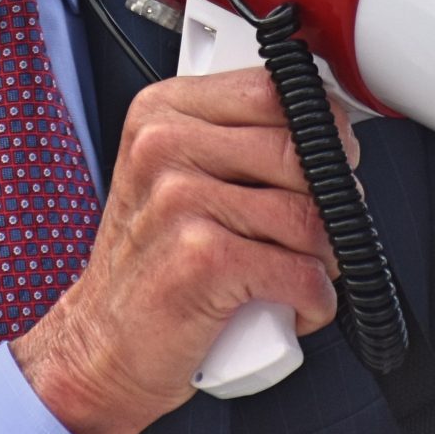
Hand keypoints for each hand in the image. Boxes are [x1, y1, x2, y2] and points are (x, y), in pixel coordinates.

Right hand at [10, 69, 357, 433]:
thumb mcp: (178, 175)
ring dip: (325, 260)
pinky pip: (304, 274)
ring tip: (296, 273)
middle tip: (312, 233)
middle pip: (301, 154)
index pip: (275, 91)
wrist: (103, 342)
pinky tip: (288, 307)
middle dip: (330, 202)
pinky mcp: (202, 259)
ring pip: (311, 218)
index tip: (328, 162)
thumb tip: (331, 132)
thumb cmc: (152, 262)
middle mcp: (164, 147)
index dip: (321, 132)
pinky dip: (314, 302)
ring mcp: (180, 200)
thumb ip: (239, 140)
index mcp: (163, 113)